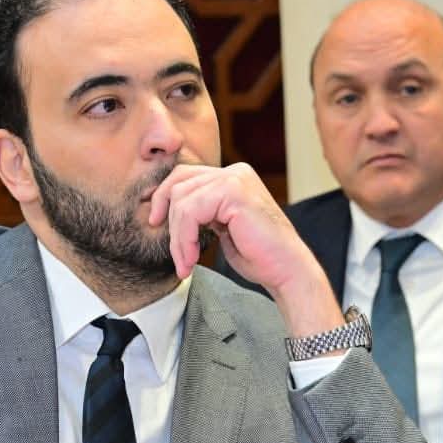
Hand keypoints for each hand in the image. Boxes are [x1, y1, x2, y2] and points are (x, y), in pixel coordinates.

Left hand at [148, 163, 341, 334]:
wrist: (287, 270)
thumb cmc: (258, 255)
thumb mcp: (222, 227)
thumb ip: (202, 212)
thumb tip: (165, 211)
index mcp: (233, 177)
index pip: (185, 175)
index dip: (164, 198)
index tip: (155, 223)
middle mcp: (235, 172)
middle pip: (179, 183)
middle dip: (169, 220)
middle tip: (177, 255)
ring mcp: (235, 179)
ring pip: (181, 200)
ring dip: (178, 238)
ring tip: (186, 263)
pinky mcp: (234, 192)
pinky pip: (191, 212)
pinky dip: (185, 239)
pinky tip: (193, 259)